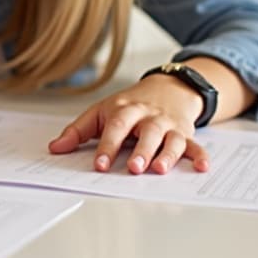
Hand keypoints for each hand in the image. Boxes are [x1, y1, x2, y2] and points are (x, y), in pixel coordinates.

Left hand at [47, 77, 210, 174]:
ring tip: (160, 170)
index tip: (100, 165)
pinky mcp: (185, 133)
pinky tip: (202, 167)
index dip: (107, 147)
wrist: (168, 87)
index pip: (115, 128)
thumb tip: (55, 149)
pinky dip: (200, 156)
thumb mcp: (101, 111)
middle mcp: (148, 117)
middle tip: (134, 169)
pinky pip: (194, 145)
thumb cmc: (129, 104)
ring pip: (170, 140)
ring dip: (167, 155)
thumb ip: (78, 131)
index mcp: (125, 110)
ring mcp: (168, 125)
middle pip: (146, 133)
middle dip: (140, 151)